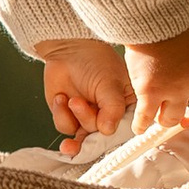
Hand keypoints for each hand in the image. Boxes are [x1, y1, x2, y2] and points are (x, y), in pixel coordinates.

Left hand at [36, 37, 131, 157]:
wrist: (67, 50)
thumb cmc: (96, 61)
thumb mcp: (110, 84)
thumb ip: (112, 109)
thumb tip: (108, 131)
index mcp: (127, 109)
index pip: (125, 132)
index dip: (114, 137)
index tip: (103, 131)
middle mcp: (109, 117)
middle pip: (102, 138)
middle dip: (88, 121)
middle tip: (78, 103)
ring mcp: (89, 118)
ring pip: (82, 137)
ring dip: (75, 116)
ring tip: (72, 98)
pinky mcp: (70, 117)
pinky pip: (66, 128)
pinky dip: (61, 114)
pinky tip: (61, 97)